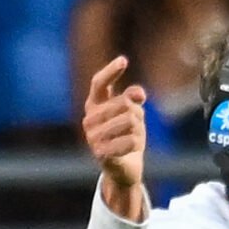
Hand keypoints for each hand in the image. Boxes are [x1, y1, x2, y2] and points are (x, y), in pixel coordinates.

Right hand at [82, 56, 146, 188]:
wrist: (123, 168)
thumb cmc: (126, 135)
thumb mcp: (133, 113)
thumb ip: (134, 99)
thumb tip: (138, 93)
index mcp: (93, 105)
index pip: (99, 83)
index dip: (111, 72)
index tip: (124, 60)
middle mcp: (89, 119)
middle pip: (125, 104)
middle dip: (138, 114)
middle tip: (136, 126)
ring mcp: (92, 137)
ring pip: (131, 121)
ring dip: (139, 130)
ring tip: (134, 138)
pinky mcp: (101, 154)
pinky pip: (130, 141)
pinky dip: (137, 143)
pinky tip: (132, 149)